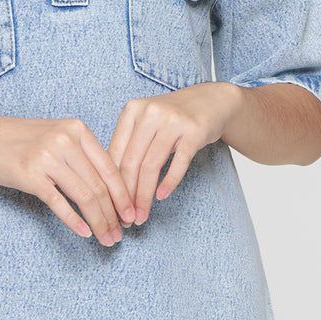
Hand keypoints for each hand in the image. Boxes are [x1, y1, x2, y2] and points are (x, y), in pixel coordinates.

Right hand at [0, 115, 137, 245]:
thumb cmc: (21, 140)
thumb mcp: (57, 135)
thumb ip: (81, 154)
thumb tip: (109, 188)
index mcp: (78, 130)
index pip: (110, 168)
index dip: (124, 195)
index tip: (131, 215)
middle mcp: (66, 141)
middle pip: (99, 185)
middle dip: (114, 214)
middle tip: (120, 233)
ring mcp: (48, 157)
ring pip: (84, 196)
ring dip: (99, 221)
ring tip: (106, 237)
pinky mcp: (30, 175)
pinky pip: (60, 203)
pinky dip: (74, 221)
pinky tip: (85, 233)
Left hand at [105, 82, 241, 223]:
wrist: (211, 100)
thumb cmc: (173, 117)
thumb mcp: (146, 123)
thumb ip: (129, 145)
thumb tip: (109, 184)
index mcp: (132, 111)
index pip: (116, 153)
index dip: (110, 184)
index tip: (110, 207)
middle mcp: (150, 113)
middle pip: (131, 161)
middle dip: (127, 195)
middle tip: (126, 218)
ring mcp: (173, 120)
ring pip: (151, 164)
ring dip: (145, 195)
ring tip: (142, 215)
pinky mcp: (194, 130)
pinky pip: (178, 162)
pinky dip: (169, 182)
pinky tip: (162, 196)